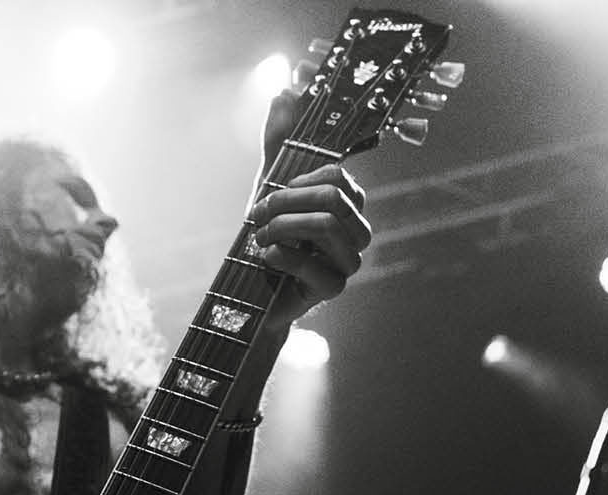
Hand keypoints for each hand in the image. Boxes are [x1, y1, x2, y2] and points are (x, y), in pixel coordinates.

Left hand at [252, 78, 371, 326]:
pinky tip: (268, 260)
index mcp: (347, 204)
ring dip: (281, 228)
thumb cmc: (267, 234)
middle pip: (333, 198)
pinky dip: (280, 257)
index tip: (269, 194)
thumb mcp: (269, 182)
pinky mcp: (334, 288)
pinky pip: (313, 264)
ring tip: (260, 239)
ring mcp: (348, 261)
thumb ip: (279, 140)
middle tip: (258, 216)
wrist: (251, 289)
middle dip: (284, 203)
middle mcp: (356, 231)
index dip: (296, 181)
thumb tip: (284, 92)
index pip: (337, 176)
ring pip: (326, 226)